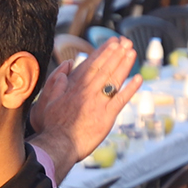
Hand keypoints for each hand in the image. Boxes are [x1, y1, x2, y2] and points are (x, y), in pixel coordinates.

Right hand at [31, 38, 140, 169]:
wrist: (58, 145)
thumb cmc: (53, 126)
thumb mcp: (49, 101)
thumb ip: (58, 84)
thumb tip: (65, 70)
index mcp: (75, 88)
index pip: (92, 66)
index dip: (103, 53)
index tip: (112, 43)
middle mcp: (88, 93)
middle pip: (105, 69)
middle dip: (116, 54)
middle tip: (126, 42)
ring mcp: (98, 104)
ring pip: (114, 80)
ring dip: (124, 65)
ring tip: (132, 52)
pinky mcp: (106, 117)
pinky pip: (121, 100)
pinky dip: (130, 89)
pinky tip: (138, 79)